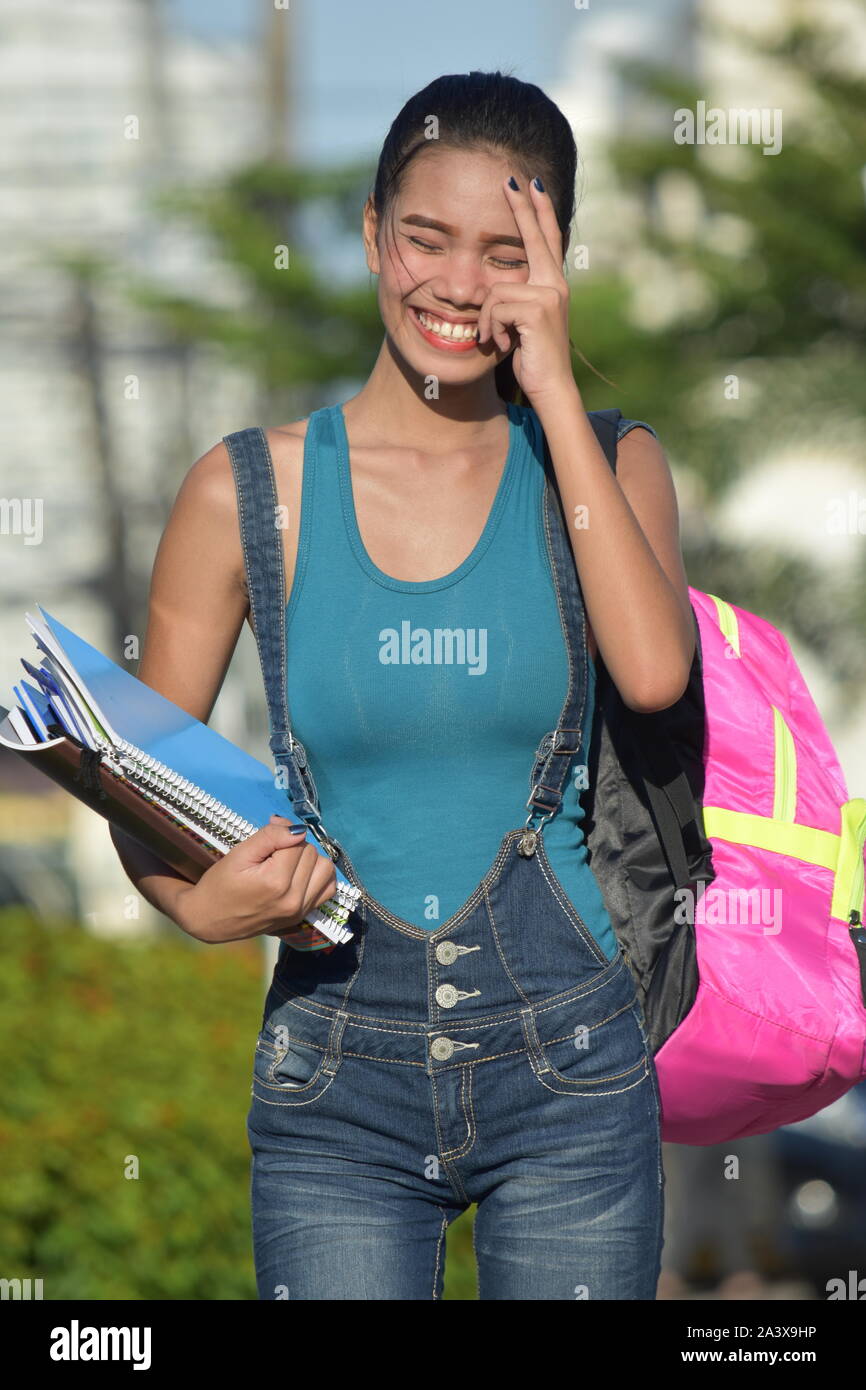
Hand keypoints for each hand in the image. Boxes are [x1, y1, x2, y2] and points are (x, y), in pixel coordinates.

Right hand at [177, 814, 337, 944]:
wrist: (210, 919)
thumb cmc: (220, 885)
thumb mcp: (239, 854)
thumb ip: (269, 838)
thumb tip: (297, 828)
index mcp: (276, 882)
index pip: (297, 841)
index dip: (281, 835)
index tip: (265, 842)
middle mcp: (293, 899)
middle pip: (312, 853)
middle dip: (294, 847)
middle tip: (270, 855)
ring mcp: (300, 910)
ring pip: (325, 868)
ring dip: (309, 860)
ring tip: (287, 863)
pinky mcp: (303, 916)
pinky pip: (328, 888)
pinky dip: (319, 876)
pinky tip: (301, 875)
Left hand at [477, 175, 576, 407]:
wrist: (550, 387)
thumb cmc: (532, 360)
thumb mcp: (520, 324)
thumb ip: (515, 300)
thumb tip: (497, 286)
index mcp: (552, 284)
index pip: (546, 239)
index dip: (539, 211)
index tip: (531, 184)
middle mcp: (555, 284)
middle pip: (534, 237)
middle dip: (521, 207)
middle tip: (509, 179)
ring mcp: (549, 295)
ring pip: (497, 290)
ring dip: (487, 320)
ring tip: (495, 339)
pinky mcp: (538, 310)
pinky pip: (496, 307)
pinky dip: (491, 330)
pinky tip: (501, 344)